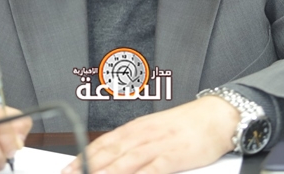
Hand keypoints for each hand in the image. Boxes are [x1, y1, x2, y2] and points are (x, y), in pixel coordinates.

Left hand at [63, 97, 238, 173]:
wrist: (216, 116)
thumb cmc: (187, 125)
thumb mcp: (155, 130)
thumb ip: (135, 144)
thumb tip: (114, 158)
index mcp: (136, 128)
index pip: (102, 144)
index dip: (82, 158)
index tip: (67, 169)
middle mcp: (142, 135)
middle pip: (108, 154)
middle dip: (86, 168)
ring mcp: (157, 145)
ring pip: (124, 163)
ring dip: (105, 173)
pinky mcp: (173, 156)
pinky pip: (152, 170)